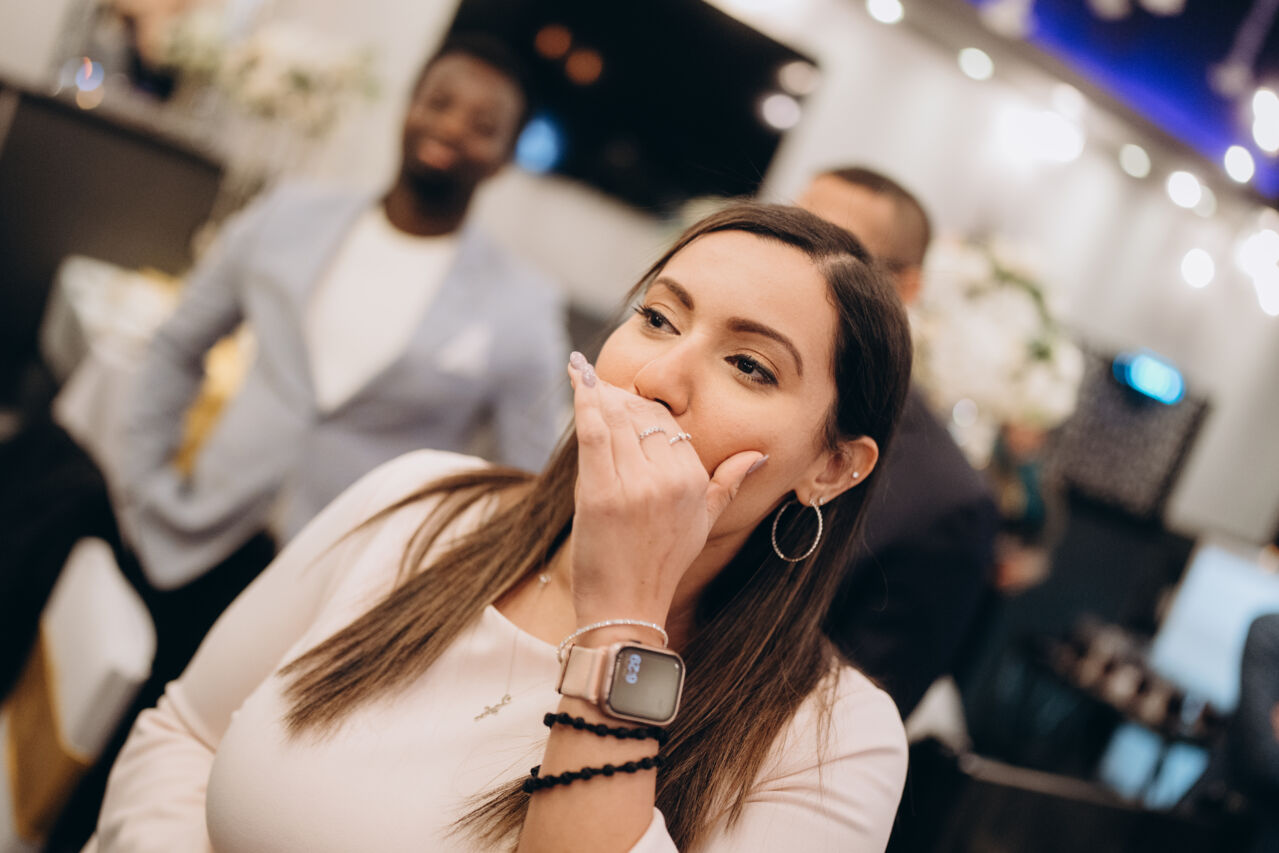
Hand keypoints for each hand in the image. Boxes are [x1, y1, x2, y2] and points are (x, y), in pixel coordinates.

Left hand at [566, 353, 763, 631]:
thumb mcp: (703, 523)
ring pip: (615, 419)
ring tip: (581, 374)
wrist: (626, 608)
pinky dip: (583, 402)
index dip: (641, 408)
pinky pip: (593, 433)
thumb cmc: (661, 564)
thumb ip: (729, 482)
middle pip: (640, 416)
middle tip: (596, 386)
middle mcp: (670, 479)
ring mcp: (636, 486)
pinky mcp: (602, 494)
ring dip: (595, 393)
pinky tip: (575, 376)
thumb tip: (756, 455)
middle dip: (617, 398)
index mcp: (694, 480)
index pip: (667, 423)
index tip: (621, 398)